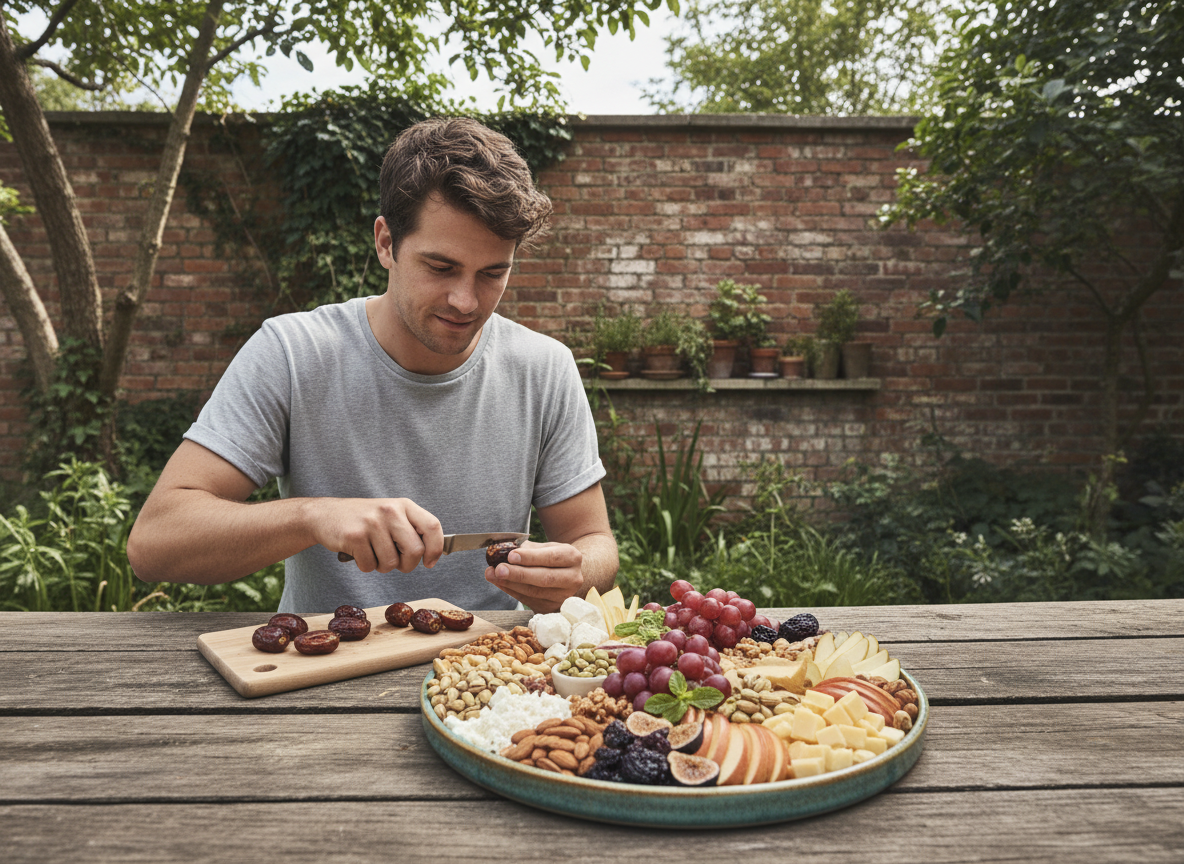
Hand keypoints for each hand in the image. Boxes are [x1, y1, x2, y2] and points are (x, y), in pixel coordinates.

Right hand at [313, 498, 443, 572]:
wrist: (324, 515)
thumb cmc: (363, 520)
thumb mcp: (391, 515)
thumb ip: (411, 529)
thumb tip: (432, 553)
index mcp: (404, 505)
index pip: (432, 526)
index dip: (435, 549)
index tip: (429, 562)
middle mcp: (390, 511)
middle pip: (415, 551)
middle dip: (407, 565)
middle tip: (396, 563)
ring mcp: (372, 523)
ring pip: (391, 563)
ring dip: (382, 566)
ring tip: (372, 552)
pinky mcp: (355, 536)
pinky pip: (370, 566)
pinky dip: (365, 565)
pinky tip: (358, 552)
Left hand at [484, 541, 583, 611]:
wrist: (566, 573)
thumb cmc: (552, 557)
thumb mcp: (545, 547)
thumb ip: (527, 548)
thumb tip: (503, 550)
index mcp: (572, 557)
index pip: (551, 558)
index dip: (530, 558)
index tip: (511, 555)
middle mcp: (572, 579)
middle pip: (544, 578)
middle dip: (519, 574)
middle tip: (499, 569)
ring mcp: (563, 596)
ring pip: (534, 592)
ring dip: (510, 584)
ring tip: (493, 574)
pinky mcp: (551, 608)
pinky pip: (528, 601)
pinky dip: (511, 591)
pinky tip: (500, 583)